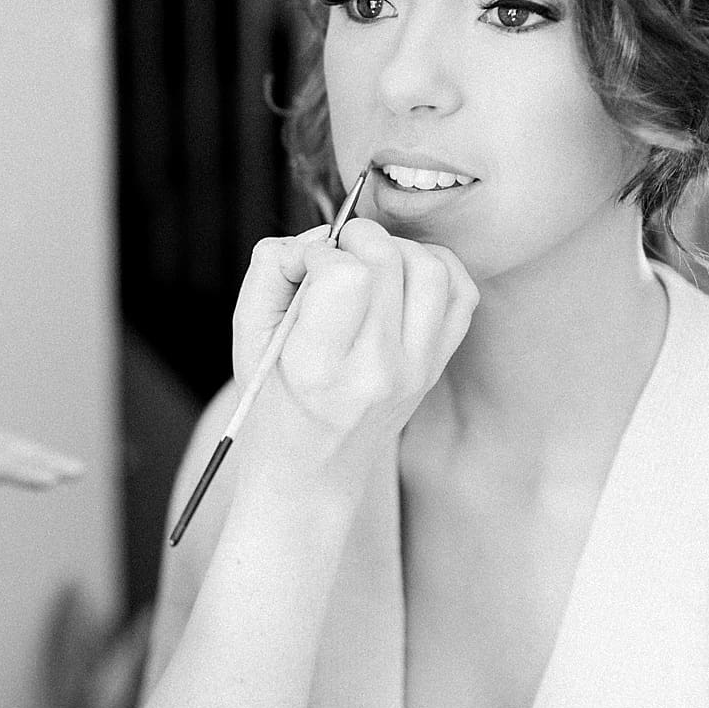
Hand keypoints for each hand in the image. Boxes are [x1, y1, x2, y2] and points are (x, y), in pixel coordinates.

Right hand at [229, 218, 476, 489]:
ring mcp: (417, 370)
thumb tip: (317, 237)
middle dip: (353, 239)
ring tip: (365, 264)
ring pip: (430, 266)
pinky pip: (461, 290)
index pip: (345, 275)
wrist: (313, 470)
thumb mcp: (247, 336)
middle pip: (388, 260)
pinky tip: (400, 276)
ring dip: (395, 247)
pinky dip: (435, 266)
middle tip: (331, 258)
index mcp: (320, 368)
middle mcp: (378, 371)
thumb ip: (270, 269)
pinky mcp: (437, 365)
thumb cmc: (271, 398)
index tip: (303, 268)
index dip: (319, 253)